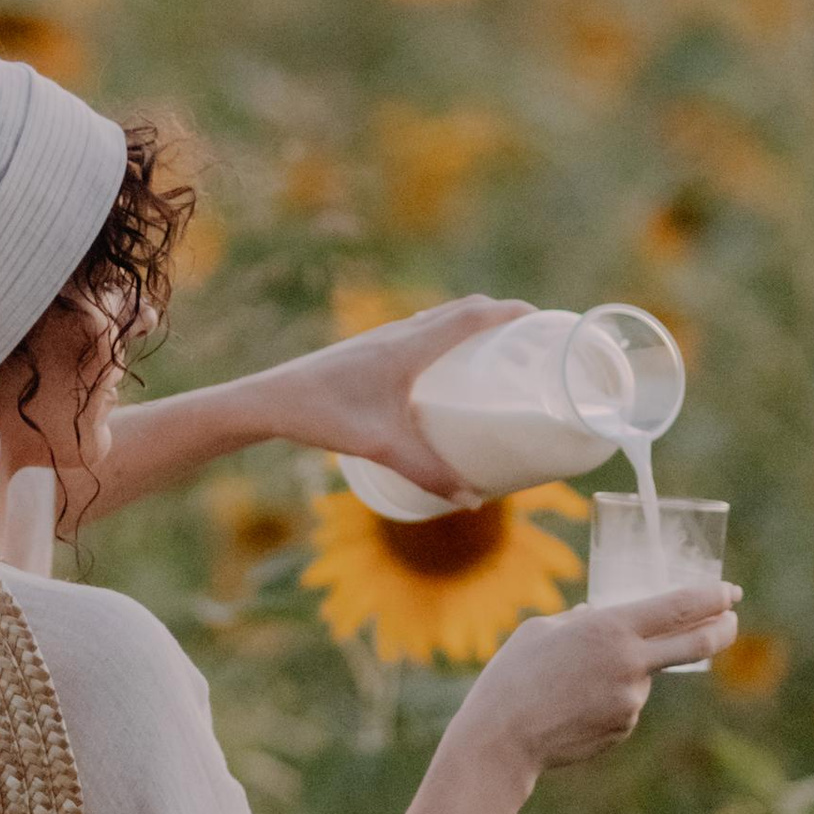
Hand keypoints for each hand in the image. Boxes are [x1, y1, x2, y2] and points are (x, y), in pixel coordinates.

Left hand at [249, 297, 535, 498]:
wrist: (266, 399)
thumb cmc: (320, 414)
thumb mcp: (379, 445)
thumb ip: (426, 472)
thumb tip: (473, 501)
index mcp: (409, 344)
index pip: (473, 315)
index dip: (513, 314)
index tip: (547, 323)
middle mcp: (398, 333)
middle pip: (462, 312)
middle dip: (501, 320)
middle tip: (532, 345)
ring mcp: (381, 340)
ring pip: (438, 321)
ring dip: (471, 326)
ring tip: (498, 355)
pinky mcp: (367, 353)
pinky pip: (419, 333)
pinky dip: (444, 339)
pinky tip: (443, 372)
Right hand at [451, 583, 737, 786]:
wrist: (502, 739)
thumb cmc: (513, 676)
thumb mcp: (542, 630)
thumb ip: (580, 621)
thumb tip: (596, 616)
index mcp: (611, 628)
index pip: (679, 607)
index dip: (711, 596)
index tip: (729, 591)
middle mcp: (631, 663)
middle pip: (697, 643)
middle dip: (722, 628)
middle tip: (732, 619)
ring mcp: (631, 699)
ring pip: (644, 676)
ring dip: (623, 672)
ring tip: (569, 683)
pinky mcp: (624, 726)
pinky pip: (625, 703)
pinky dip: (606, 698)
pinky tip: (569, 706)